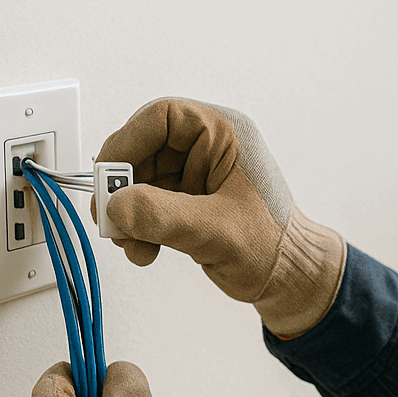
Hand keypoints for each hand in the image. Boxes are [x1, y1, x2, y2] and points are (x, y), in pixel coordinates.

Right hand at [95, 98, 345, 338]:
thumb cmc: (274, 247)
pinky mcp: (187, 199)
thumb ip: (165, 216)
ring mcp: (196, 173)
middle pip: (143, 150)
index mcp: (226, 134)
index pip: (162, 118)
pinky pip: (147, 202)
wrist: (289, 278)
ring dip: (127, 213)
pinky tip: (145, 250)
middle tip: (111, 219)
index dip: (127, 143)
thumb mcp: (216, 230)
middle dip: (123, 187)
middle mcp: (209, 147)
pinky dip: (138, 225)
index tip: (108, 178)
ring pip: (140, 179)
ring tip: (134, 245)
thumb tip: (116, 206)